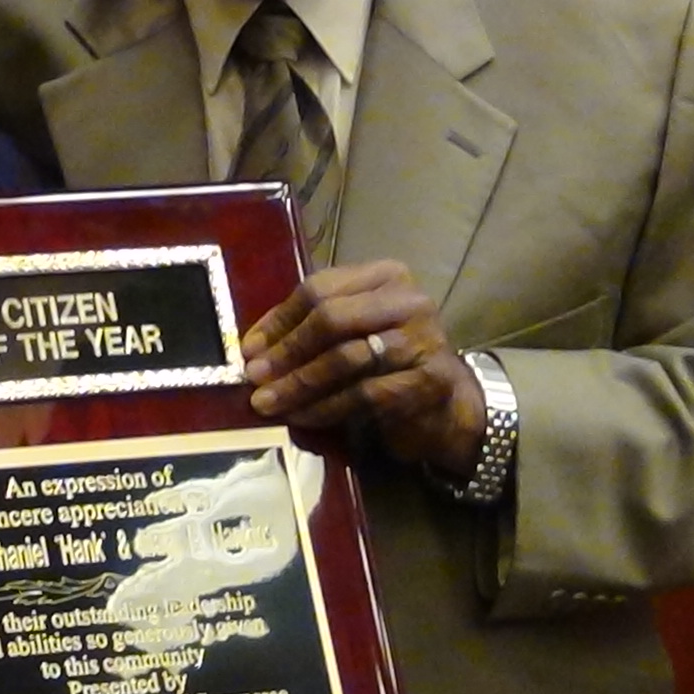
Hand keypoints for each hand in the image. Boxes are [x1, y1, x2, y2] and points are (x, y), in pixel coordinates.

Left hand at [241, 260, 484, 474]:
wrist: (445, 402)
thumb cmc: (388, 361)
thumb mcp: (352, 331)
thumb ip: (310, 327)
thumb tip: (253, 347)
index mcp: (386, 276)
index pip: (320, 289)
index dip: (279, 320)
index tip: (249, 349)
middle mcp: (408, 301)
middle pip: (331, 319)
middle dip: (287, 351)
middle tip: (255, 377)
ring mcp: (422, 340)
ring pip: (345, 359)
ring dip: (299, 384)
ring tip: (268, 402)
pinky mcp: (427, 381)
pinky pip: (363, 395)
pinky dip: (325, 407)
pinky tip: (301, 417)